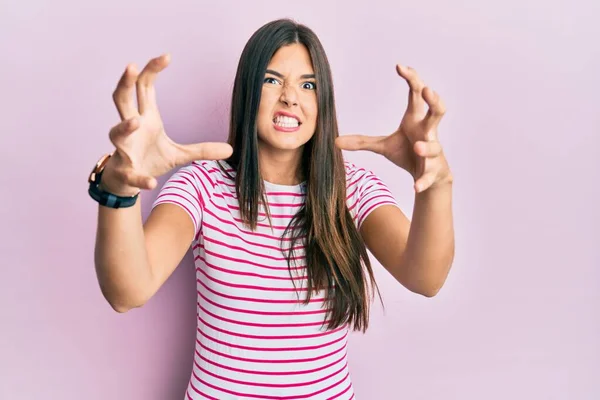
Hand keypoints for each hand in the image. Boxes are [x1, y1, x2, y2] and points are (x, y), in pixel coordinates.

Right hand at [101, 54, 232, 195]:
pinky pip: (131, 173)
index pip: (145, 87)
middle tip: (130, 66)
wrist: (127, 182)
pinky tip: (151, 183)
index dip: (151, 70)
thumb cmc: (150, 159)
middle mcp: (131, 128)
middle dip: (125, 83)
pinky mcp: (125, 171)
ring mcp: (125, 148)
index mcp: (146, 117)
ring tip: (135, 122)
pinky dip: (141, 178)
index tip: (167, 56)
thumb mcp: (181, 154)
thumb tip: (231, 149)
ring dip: (125, 126)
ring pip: (117, 132)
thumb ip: (203, 149)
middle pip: (122, 99)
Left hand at [336, 64, 451, 192]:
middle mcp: (427, 132)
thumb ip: (362, 141)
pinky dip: (423, 180)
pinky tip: (415, 186)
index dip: (412, 79)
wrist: (428, 177)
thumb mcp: (383, 146)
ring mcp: (434, 151)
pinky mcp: (434, 171)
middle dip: (434, 101)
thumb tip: (335, 141)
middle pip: (437, 111)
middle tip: (427, 90)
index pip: (417, 94)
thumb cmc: (409, 152)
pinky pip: (430, 174)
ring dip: (427, 146)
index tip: (400, 66)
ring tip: (418, 146)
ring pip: (435, 145)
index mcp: (416, 120)